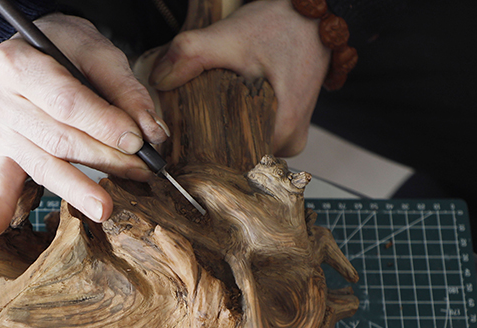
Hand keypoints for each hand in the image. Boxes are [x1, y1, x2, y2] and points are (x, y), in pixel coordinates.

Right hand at [0, 14, 169, 239]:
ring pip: (42, 165)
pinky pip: (0, 183)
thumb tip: (151, 132)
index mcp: (15, 62)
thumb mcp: (95, 49)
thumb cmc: (62, 46)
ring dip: (76, 189)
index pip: (65, 102)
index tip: (137, 142)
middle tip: (139, 173)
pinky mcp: (0, 152)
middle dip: (103, 159)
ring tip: (105, 208)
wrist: (29, 48)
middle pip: (56, 139)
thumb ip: (124, 88)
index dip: (103, 124)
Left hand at [148, 0, 330, 156]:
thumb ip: (191, 55)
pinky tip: (226, 105)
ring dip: (223, 128)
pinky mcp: (286, 124)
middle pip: (237, 157)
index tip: (182, 141)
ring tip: (209, 108)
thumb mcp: (231, 36)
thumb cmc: (284, 26)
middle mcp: (289, 141)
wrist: (314, 14)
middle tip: (190, 118)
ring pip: (244, 145)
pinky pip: (253, 132)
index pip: (233, 163)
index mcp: (282, 132)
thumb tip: (161, 79)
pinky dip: (236, 120)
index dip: (202, 152)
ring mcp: (289, 134)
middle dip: (210, 139)